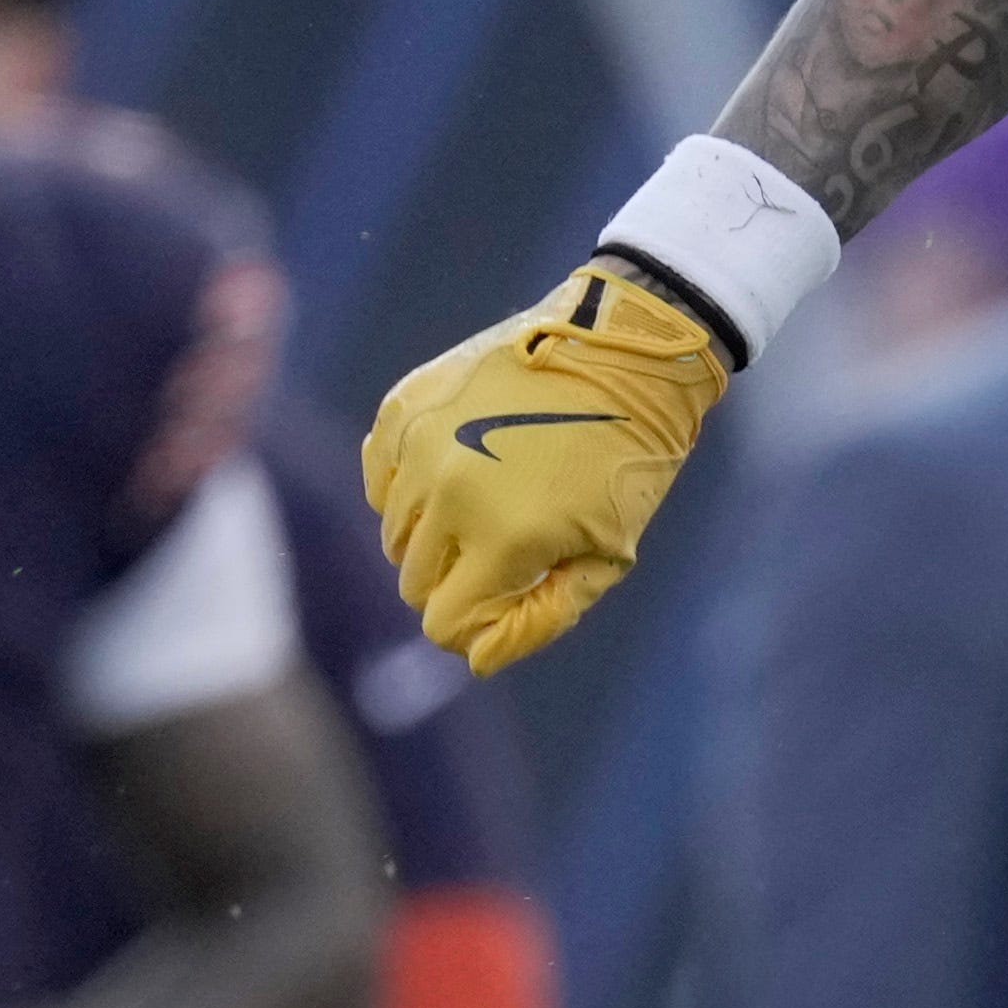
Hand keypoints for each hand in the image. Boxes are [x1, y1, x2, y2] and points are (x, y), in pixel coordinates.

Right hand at [366, 250, 736, 675]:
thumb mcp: (609, 552)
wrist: (622, 349)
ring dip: (434, 535)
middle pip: (415, 582)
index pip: (444, 624)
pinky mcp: (404, 407)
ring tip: (488, 505)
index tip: (504, 607)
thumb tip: (479, 657)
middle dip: (456, 582)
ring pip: (394, 533)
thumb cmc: (627, 459)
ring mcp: (420, 445)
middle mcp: (448, 494)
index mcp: (503, 537)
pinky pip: (380, 478)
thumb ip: (545, 613)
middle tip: (504, 554)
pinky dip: (408, 489)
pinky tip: (455, 472)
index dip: (473, 629)